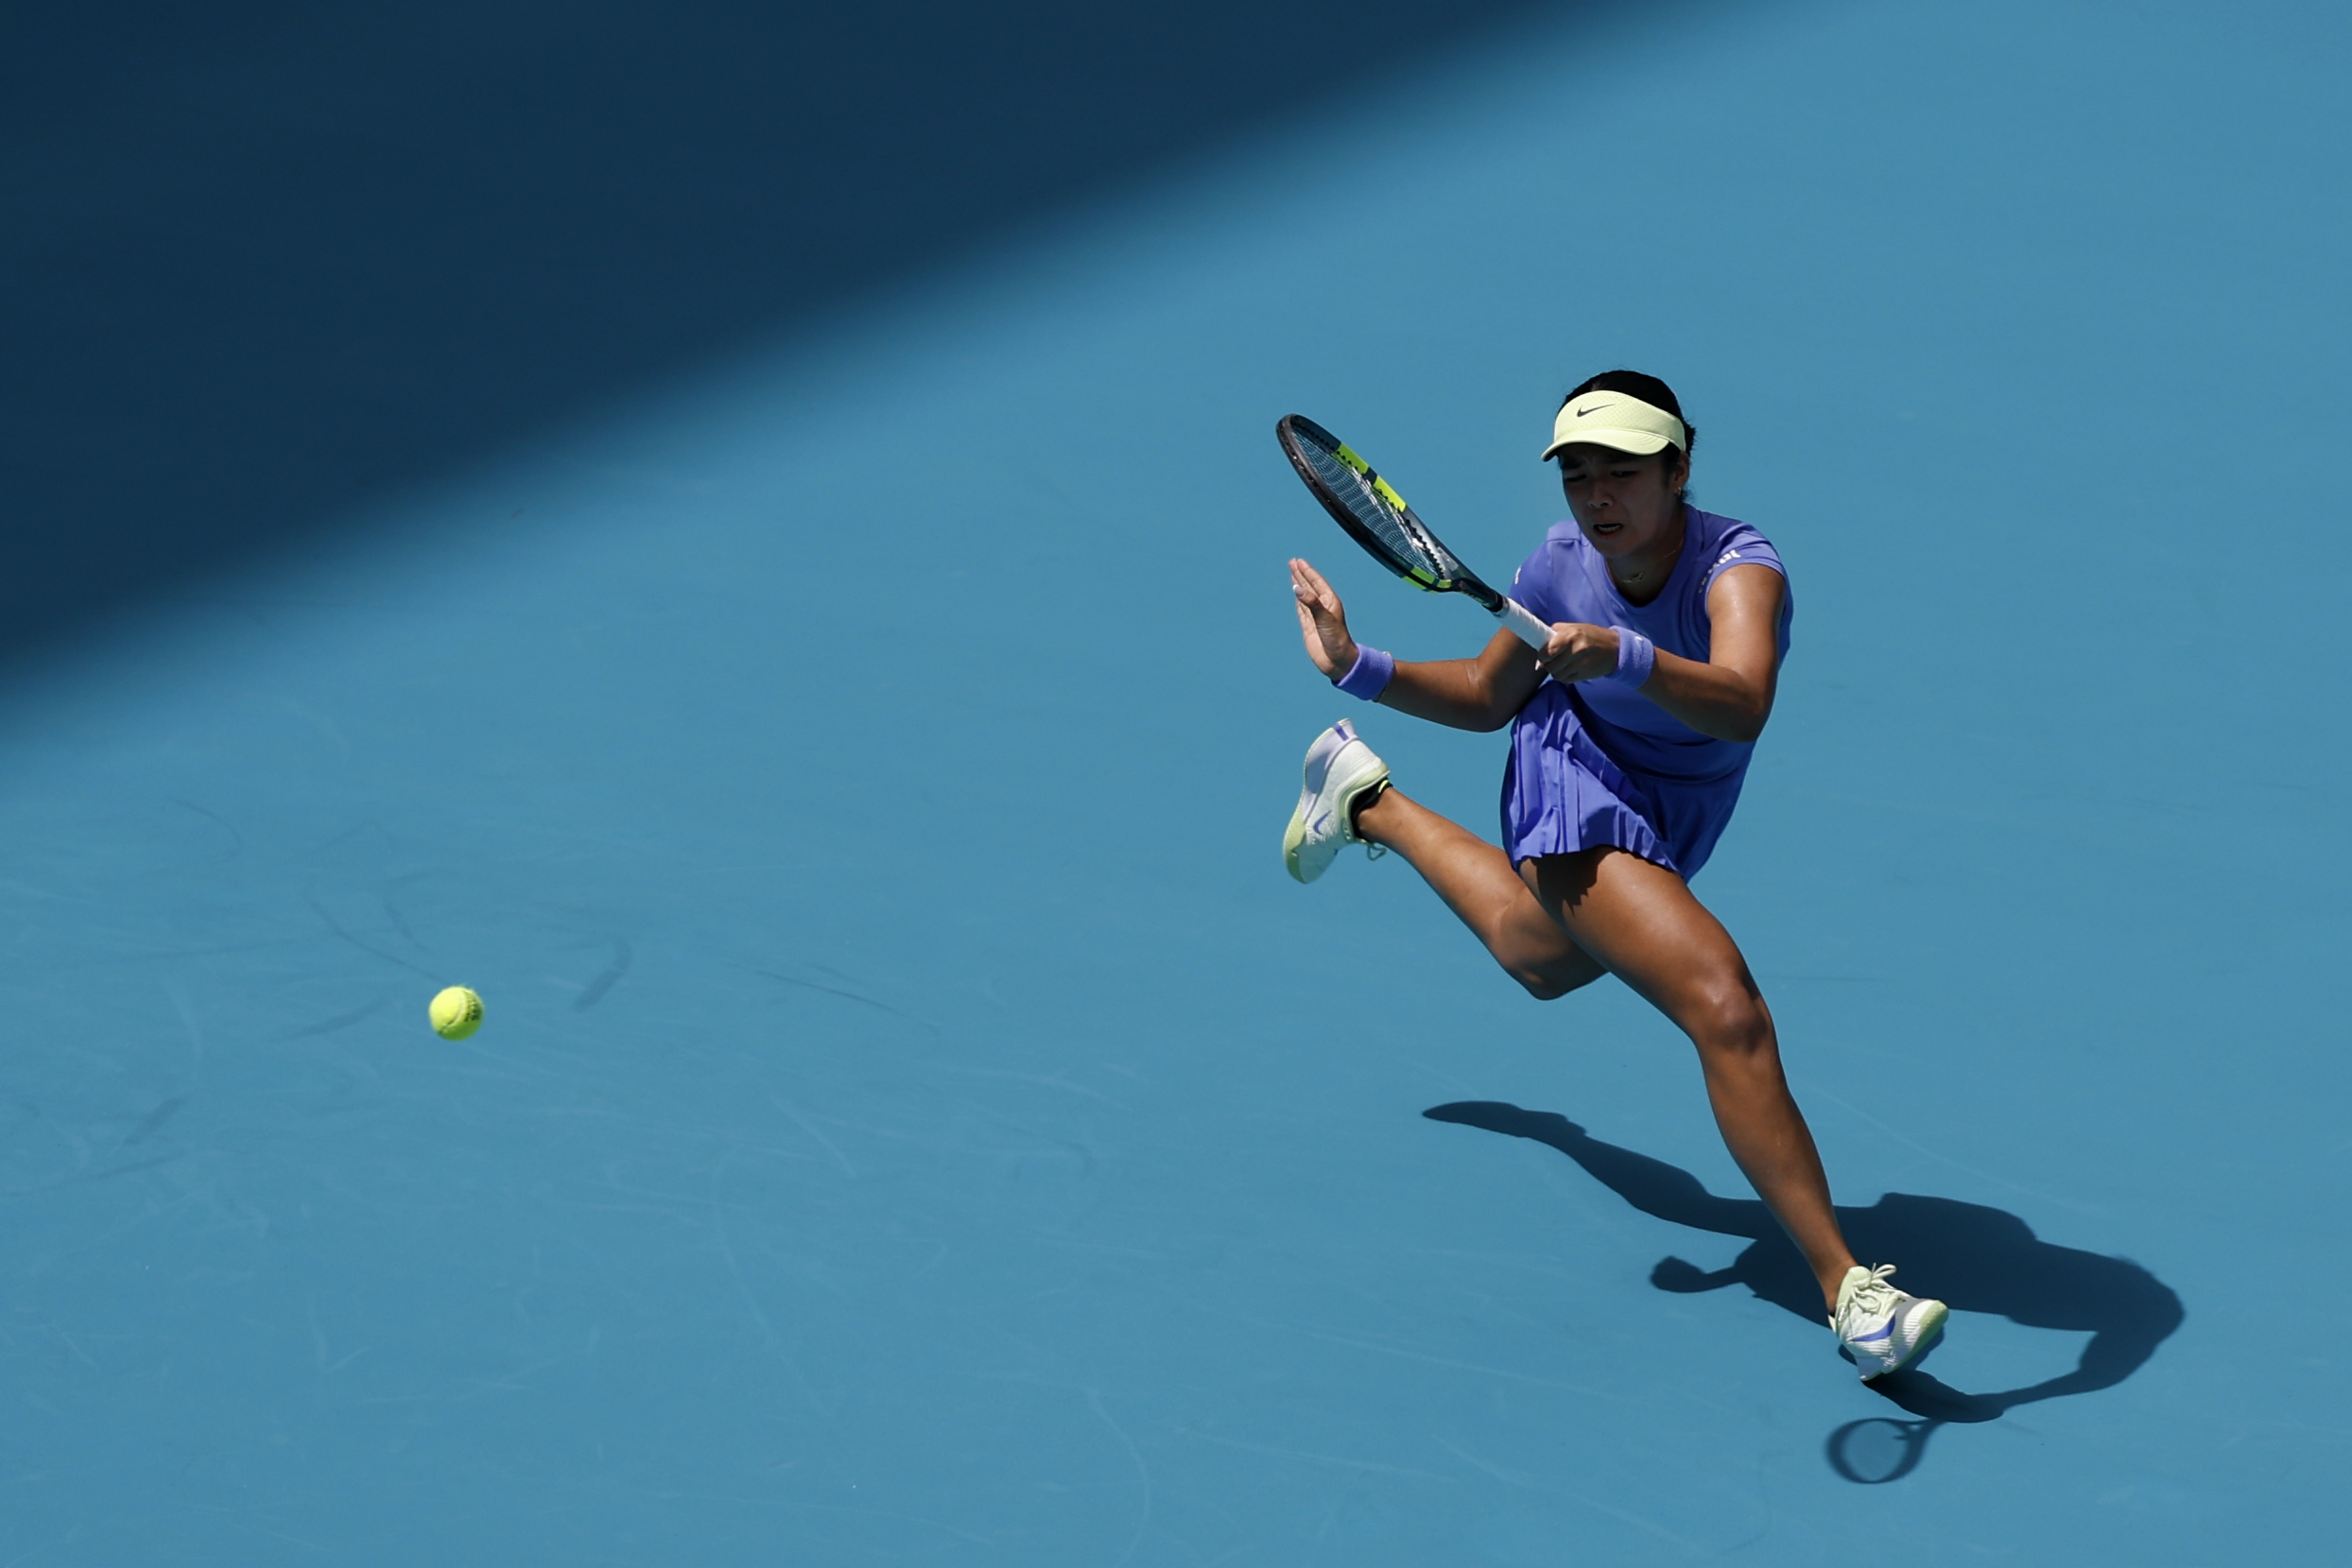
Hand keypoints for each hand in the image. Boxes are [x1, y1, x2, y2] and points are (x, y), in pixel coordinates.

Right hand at [1289, 558, 1357, 678]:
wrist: (1338, 661)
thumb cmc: (1337, 639)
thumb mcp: (1325, 619)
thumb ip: (1311, 603)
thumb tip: (1297, 588)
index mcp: (1329, 602)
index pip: (1316, 582)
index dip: (1307, 571)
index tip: (1298, 561)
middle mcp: (1322, 607)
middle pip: (1309, 586)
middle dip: (1301, 574)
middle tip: (1292, 562)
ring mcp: (1315, 616)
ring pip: (1304, 596)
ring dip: (1299, 584)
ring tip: (1292, 573)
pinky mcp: (1309, 626)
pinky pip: (1301, 609)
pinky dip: (1297, 599)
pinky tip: (1296, 593)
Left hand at [1535, 622, 1619, 683]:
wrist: (1614, 649)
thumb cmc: (1590, 635)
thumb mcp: (1573, 627)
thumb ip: (1553, 635)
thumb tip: (1539, 656)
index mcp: (1571, 635)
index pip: (1547, 651)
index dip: (1542, 655)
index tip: (1543, 655)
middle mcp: (1576, 650)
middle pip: (1550, 665)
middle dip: (1547, 664)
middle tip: (1552, 660)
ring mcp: (1581, 664)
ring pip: (1556, 675)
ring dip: (1555, 671)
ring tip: (1561, 664)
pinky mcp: (1584, 675)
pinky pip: (1565, 680)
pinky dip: (1563, 676)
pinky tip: (1568, 669)